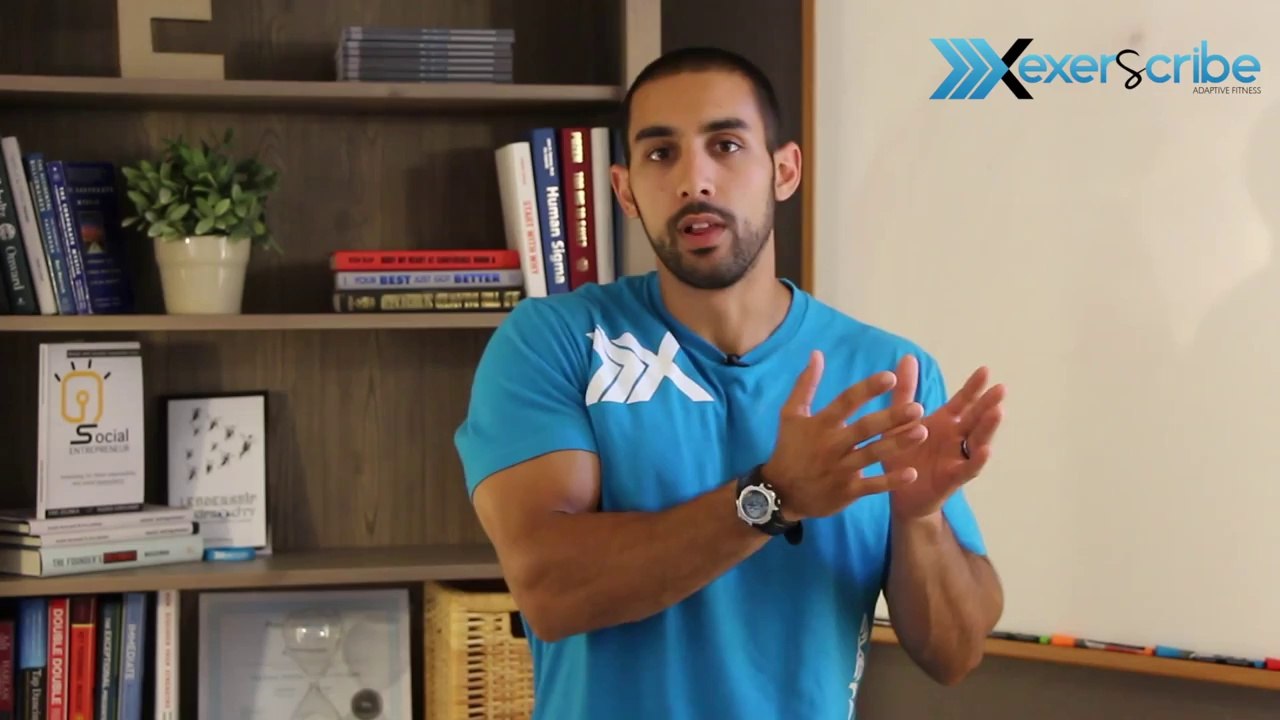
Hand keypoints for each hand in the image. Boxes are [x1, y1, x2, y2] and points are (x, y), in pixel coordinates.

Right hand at [762, 350, 929, 521]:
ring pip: (873, 454)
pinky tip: (911, 473)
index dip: (867, 389)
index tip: (890, 377)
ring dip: (897, 444)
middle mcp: (832, 444)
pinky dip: (891, 481)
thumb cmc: (789, 448)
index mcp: (821, 423)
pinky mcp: (847, 491)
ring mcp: (841, 469)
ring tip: (921, 432)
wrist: (780, 491)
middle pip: (865, 428)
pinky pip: (872, 485)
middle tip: (916, 408)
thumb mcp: (791, 414)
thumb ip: (806, 384)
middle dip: (891, 418)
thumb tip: (817, 353)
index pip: (846, 401)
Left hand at [882, 354, 1004, 520]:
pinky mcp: (952, 479)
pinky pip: (967, 469)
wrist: (899, 494)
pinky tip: (986, 450)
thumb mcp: (900, 420)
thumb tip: (908, 357)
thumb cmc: (903, 455)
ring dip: (988, 428)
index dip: (973, 387)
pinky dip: (977, 460)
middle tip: (1000, 389)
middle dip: (987, 404)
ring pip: (977, 441)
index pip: (963, 402)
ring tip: (998, 412)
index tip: (984, 370)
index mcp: (944, 423)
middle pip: (975, 418)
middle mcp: (955, 438)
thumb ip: (905, 391)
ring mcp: (957, 458)